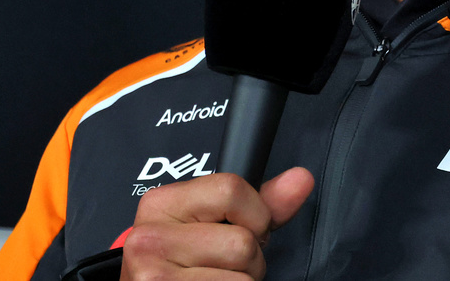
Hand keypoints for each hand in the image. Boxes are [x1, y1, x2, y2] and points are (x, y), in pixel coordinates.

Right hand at [121, 167, 313, 279]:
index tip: (244, 227)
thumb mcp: (216, 223)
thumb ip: (261, 202)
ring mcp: (154, 275)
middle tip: (225, 264)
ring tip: (217, 277)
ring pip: (242, 276)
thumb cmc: (184, 263)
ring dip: (242, 280)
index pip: (231, 190)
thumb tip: (300, 179)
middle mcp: (149, 238)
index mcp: (160, 204)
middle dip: (250, 258)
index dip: (254, 215)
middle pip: (242, 242)